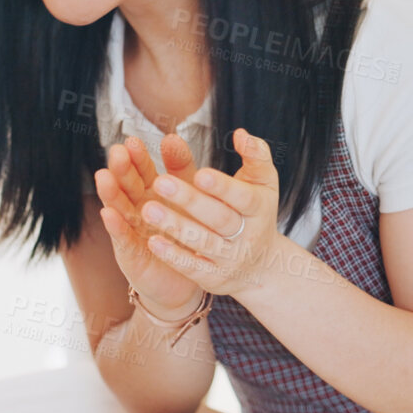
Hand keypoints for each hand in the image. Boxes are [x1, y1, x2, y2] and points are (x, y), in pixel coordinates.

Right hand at [94, 135, 205, 317]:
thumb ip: (181, 167)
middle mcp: (136, 207)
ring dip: (111, 192)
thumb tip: (171, 136)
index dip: (137, 156)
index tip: (133, 140)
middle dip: (121, 168)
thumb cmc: (186, 232)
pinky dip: (115, 226)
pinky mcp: (130, 253)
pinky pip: (122, 238)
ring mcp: (131, 230)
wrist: (186, 277)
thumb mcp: (188, 196)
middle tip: (117, 152)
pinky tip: (109, 214)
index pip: (141, 169)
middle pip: (126, 184)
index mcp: (151, 191)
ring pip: (119, 208)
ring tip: (104, 176)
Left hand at [139, 129, 282, 298]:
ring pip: (202, 242)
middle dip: (189, 201)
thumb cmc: (257, 212)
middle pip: (218, 218)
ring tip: (148, 208)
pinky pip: (193, 267)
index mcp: (260, 209)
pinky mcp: (214, 278)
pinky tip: (152, 241)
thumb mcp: (264, 183)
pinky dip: (173, 255)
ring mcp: (231, 260)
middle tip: (160, 182)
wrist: (263, 265)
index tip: (200, 173)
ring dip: (175, 225)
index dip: (223, 187)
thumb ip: (255, 155)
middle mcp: (248, 236)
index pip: (243, 198)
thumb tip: (240, 134)